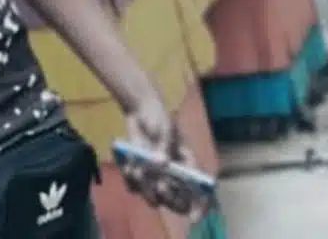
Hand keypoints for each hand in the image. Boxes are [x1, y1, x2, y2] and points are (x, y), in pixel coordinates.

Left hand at [122, 90, 207, 222]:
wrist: (138, 110)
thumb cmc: (159, 117)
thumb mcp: (165, 127)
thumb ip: (164, 145)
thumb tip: (161, 163)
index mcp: (188, 167)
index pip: (200, 193)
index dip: (199, 207)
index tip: (193, 217)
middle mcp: (173, 178)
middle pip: (176, 203)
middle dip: (168, 198)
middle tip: (159, 185)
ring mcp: (155, 179)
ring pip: (153, 199)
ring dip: (145, 187)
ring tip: (136, 168)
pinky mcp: (139, 176)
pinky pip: (134, 188)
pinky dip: (129, 180)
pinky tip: (126, 164)